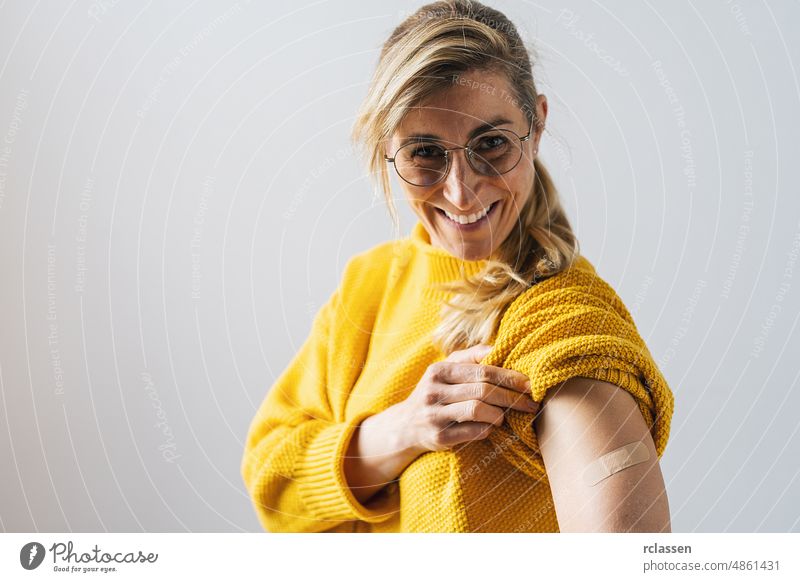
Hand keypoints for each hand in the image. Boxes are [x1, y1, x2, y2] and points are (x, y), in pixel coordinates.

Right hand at [397, 343, 538, 453]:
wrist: (405, 425)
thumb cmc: (435, 392)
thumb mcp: (445, 369)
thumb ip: (470, 356)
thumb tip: (499, 348)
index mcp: (439, 370)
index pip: (482, 370)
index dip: (509, 377)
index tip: (529, 384)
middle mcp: (434, 391)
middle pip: (483, 390)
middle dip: (512, 397)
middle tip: (531, 404)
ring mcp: (435, 415)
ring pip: (477, 410)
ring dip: (499, 414)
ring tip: (505, 416)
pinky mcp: (439, 437)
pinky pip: (472, 432)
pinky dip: (487, 429)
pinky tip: (490, 428)